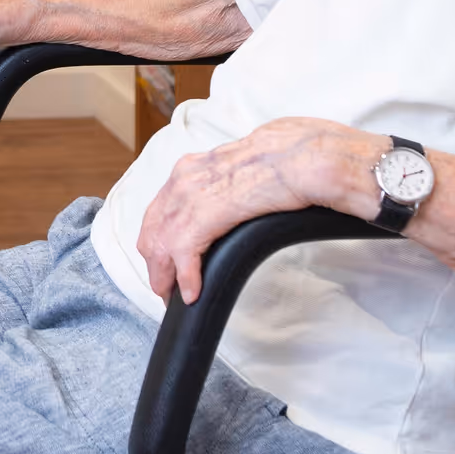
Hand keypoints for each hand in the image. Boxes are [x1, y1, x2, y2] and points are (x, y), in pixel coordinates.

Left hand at [135, 118, 380, 304]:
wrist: (302, 156)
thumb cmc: (284, 163)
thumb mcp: (241, 173)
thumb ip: (226, 189)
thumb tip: (228, 209)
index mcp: (192, 168)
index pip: (159, 211)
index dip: (158, 241)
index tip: (165, 262)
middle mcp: (184, 179)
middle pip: (152, 230)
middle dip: (156, 264)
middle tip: (166, 288)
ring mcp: (192, 195)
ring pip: (161, 244)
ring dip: (166, 276)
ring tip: (174, 296)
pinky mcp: (207, 213)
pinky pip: (184, 253)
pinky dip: (185, 277)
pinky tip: (192, 292)